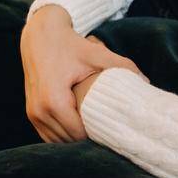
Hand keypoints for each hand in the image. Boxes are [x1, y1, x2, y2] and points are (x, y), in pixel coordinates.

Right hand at [20, 6, 143, 142]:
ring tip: (97, 130)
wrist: (41, 37)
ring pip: (57, 140)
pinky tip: (81, 127)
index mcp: (53, 100)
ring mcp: (32, 113)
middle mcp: (38, 110)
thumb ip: (124, 67)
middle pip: (68, 140)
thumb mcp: (98, 54)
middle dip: (88, 138)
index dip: (97, 134)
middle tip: (109, 131)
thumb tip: (147, 82)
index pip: (78, 133)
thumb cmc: (70, 46)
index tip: (114, 129)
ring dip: (75, 138)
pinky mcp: (30, 113)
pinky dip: (63, 134)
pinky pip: (48, 134)